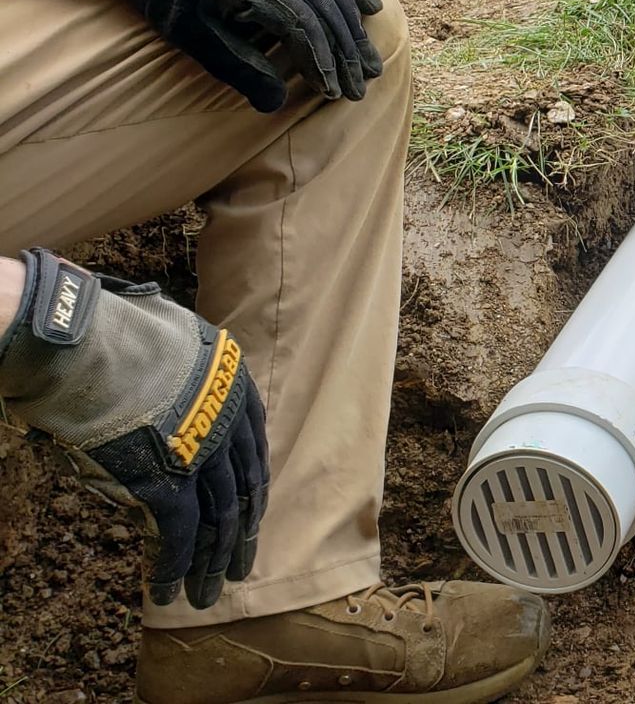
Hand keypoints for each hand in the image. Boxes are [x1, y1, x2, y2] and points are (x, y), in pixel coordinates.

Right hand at [0, 250, 269, 607]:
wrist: (86, 345)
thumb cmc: (116, 333)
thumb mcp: (175, 339)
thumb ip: (186, 372)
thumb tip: (176, 393)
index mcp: (236, 388)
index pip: (253, 452)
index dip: (251, 490)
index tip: (250, 517)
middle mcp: (228, 426)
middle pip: (242, 493)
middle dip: (240, 538)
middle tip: (238, 571)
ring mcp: (200, 458)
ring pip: (217, 522)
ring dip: (211, 564)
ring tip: (207, 596)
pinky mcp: (165, 485)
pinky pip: (179, 536)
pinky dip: (175, 567)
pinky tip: (170, 591)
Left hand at [92, 0, 382, 112]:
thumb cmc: (178, 1)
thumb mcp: (193, 39)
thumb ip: (236, 68)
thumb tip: (275, 104)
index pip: (300, 26)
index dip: (321, 62)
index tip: (333, 92)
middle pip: (323, 10)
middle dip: (346, 53)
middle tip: (361, 86)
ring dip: (355, 29)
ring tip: (370, 62)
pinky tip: (371, 9)